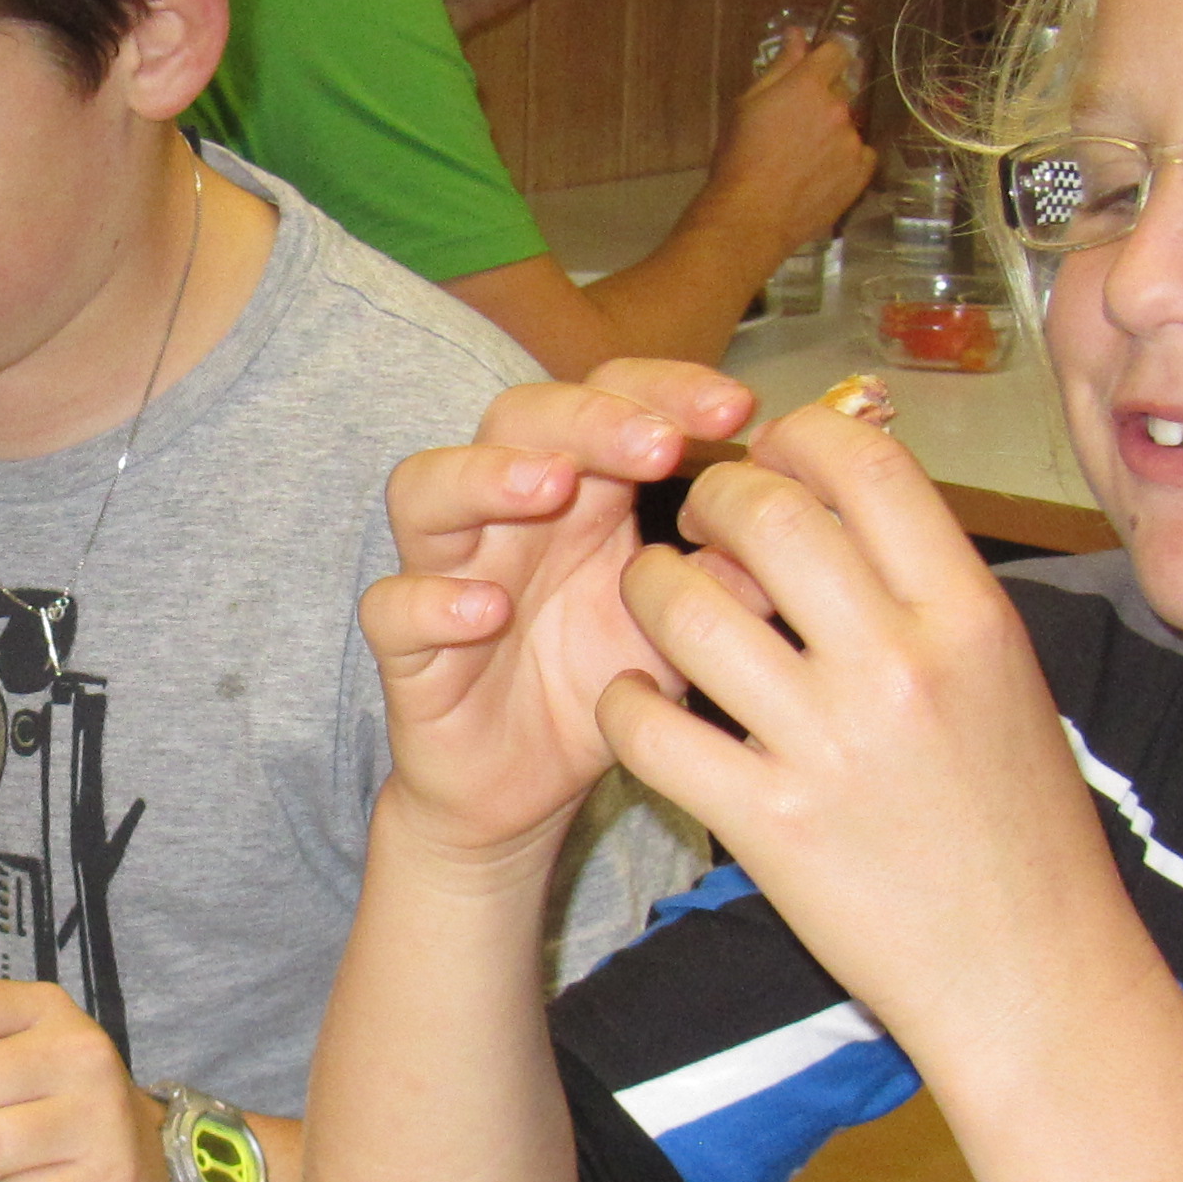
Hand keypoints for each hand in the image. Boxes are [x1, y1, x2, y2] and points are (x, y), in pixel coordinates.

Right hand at [361, 360, 757, 857]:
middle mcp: (506, 514)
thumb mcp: (681, 634)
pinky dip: (432, 599)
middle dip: (588, 418)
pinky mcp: (406, 648)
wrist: (522, 793)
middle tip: (658, 444)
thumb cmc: (597, 685)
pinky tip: (486, 609)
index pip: (610, 397)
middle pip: (516, 418)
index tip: (739, 409)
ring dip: (487, 475)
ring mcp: (446, 571)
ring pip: (427, 489)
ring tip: (551, 485)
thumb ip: (729, 583)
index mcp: (580, 492)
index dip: (667, 388)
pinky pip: (391, 605)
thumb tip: (791, 534)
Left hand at [598, 398, 1131, 1067]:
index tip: (770, 456)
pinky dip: (624, 702)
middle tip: (700, 526)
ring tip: (658, 604)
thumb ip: (928, 585)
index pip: (864, 464)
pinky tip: (639, 703)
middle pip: (765, 514)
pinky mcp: (766, 824)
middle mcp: (899, 667)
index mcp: (969, 616)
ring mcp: (827, 747)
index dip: (797, 437)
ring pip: (684, 608)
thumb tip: (848, 490)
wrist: (1030, 971)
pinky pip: (649, 728)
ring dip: (649, 589)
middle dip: (712, 501)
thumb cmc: (1019, 822)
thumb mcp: (1003, 677)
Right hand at [711, 31, 872, 232]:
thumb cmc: (739, 158)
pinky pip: (860, 155)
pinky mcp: (861, 173)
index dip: (828, 55)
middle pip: (842, 89)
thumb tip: (797, 35)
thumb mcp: (747, 105)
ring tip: (802, 159)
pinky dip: (845, 160)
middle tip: (795, 125)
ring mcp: (853, 142)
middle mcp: (839, 109)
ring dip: (832, 133)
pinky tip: (819, 175)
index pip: (837, 50)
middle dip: (823, 99)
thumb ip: (779, 67)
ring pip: (849, 125)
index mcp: (809, 85)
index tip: (818, 65)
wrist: (750, 216)